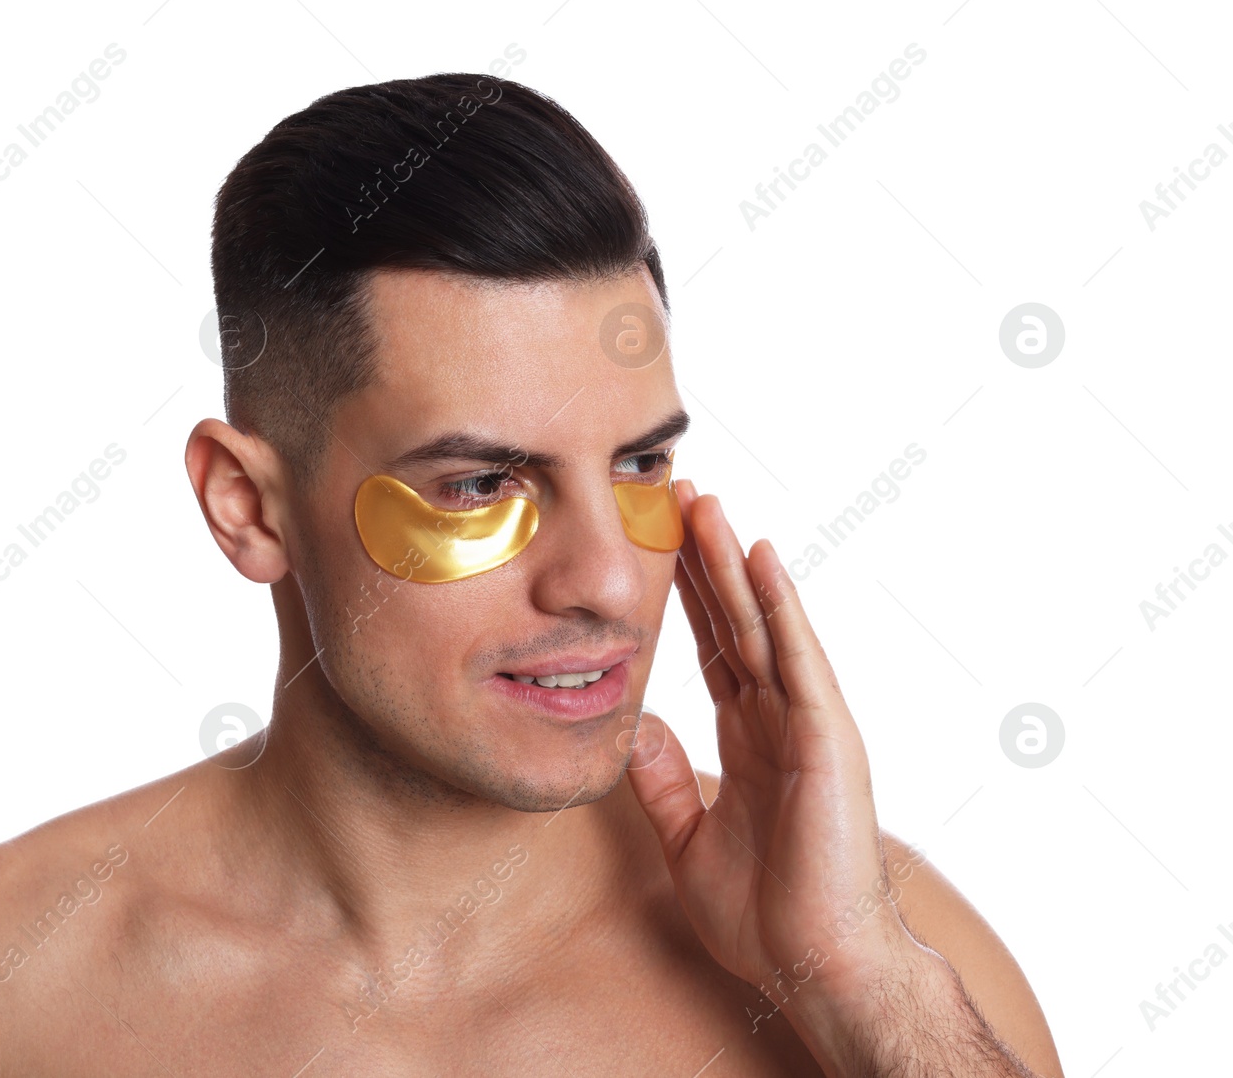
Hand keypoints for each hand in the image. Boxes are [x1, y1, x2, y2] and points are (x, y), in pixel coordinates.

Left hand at [626, 481, 915, 1002]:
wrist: (813, 965)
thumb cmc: (764, 914)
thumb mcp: (686, 836)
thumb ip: (662, 780)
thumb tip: (635, 726)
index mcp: (750, 737)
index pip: (714, 648)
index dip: (687, 598)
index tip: (659, 545)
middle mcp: (780, 718)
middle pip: (738, 620)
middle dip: (706, 559)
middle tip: (679, 496)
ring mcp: (807, 722)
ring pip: (765, 623)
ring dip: (734, 563)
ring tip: (707, 504)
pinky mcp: (826, 735)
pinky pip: (797, 657)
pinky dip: (780, 605)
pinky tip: (760, 557)